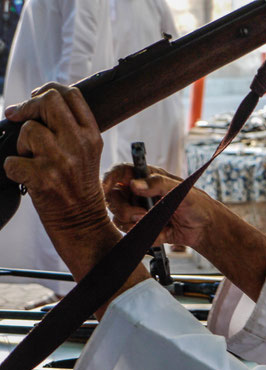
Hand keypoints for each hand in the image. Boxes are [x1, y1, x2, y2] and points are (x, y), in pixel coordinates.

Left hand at [4, 84, 108, 241]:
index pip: (71, 95)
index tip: (36, 99)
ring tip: (32, 159)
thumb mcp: (87, 153)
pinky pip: (12, 161)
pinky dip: (12, 169)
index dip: (48, 91)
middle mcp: (79, 144)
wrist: (83, 222)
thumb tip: (36, 103)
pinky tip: (26, 177)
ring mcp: (61, 160)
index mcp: (92, 136)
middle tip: (21, 117)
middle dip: (29, 107)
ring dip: (22, 144)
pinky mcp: (43, 178)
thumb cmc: (80, 187)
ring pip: (28, 129)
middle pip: (48, 101)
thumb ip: (71, 129)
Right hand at [103, 163, 265, 301]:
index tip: (106, 186)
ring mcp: (138, 211)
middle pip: (113, 198)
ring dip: (132, 223)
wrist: (205, 228)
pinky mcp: (142, 228)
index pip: (120, 172)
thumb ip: (158, 184)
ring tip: (153, 222)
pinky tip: (161, 231)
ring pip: (118, 217)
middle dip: (123, 208)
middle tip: (141, 214)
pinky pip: (130, 233)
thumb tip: (135, 184)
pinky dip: (144, 234)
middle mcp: (138, 193)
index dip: (109, 177)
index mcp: (146, 178)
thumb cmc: (197, 203)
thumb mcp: (180, 190)